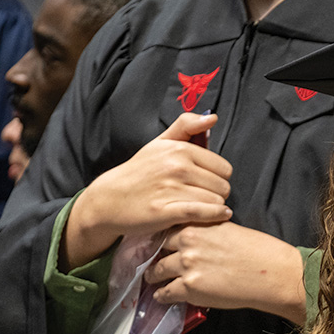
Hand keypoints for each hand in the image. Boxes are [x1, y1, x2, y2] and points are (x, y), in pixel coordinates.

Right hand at [63, 113, 233, 269]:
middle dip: (218, 193)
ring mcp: (171, 190)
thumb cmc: (139, 171)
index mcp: (179, 149)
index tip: (208, 182)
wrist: (109, 199)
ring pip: (216, 201)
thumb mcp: (160, 143)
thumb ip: (187, 126)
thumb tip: (213, 117)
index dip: (219, 177)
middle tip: (205, 196)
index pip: (223, 168)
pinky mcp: (166, 212)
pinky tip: (218, 215)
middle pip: (223, 186)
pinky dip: (215, 216)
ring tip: (204, 207)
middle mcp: (176, 167)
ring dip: (214, 207)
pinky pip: (204, 213)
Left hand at [145, 222, 306, 320]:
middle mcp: (187, 241)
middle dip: (151, 256)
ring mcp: (186, 265)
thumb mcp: (226, 228)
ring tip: (153, 280)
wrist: (271, 272)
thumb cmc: (256, 250)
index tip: (152, 243)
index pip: (164, 226)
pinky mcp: (189, 287)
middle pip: (155, 248)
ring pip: (156, 271)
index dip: (157, 236)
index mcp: (196, 223)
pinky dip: (162, 296)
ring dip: (153, 277)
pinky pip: (164, 293)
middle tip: (148, 262)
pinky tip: (163, 296)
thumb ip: (203, 230)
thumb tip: (188, 240)